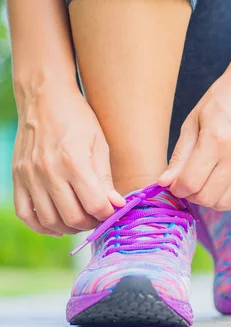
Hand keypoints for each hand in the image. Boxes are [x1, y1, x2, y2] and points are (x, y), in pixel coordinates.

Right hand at [12, 83, 124, 235]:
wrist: (44, 98)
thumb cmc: (78, 119)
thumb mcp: (100, 144)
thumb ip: (106, 178)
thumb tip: (117, 205)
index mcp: (74, 162)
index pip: (95, 205)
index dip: (108, 214)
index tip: (114, 210)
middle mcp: (49, 171)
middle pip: (73, 218)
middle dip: (91, 223)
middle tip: (99, 217)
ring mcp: (29, 176)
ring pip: (50, 220)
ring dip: (69, 228)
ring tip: (81, 219)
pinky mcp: (17, 177)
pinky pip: (25, 213)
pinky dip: (42, 225)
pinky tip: (57, 224)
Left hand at [159, 68, 230, 210]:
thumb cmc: (220, 101)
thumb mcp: (192, 122)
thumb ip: (179, 156)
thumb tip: (163, 183)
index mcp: (215, 140)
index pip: (191, 182)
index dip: (178, 189)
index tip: (175, 183)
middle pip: (208, 197)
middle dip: (191, 196)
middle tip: (187, 184)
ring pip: (225, 202)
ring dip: (209, 200)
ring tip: (203, 186)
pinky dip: (227, 200)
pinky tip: (219, 188)